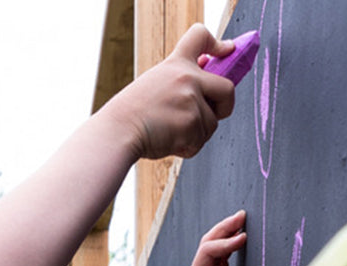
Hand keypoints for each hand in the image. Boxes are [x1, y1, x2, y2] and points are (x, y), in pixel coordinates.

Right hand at [110, 26, 235, 161]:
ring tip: (172, 132)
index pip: (201, 36)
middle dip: (225, 106)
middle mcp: (188, 78)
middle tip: (214, 113)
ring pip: (211, 124)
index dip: (217, 44)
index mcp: (177, 63)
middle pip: (227, 89)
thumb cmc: (133, 112)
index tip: (226, 50)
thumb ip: (180, 82)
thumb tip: (204, 87)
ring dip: (196, 134)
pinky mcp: (191, 124)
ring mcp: (191, 101)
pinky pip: (200, 142)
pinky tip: (169, 141)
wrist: (119, 130)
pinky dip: (187, 147)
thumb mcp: (156, 83)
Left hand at [181, 211, 247, 265]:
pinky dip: (233, 243)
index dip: (225, 242)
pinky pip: (225, 256)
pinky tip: (242, 236)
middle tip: (242, 216)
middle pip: (210, 242)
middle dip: (225, 227)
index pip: (208, 251)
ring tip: (242, 220)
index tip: (242, 239)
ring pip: (217, 246)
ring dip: (228, 231)